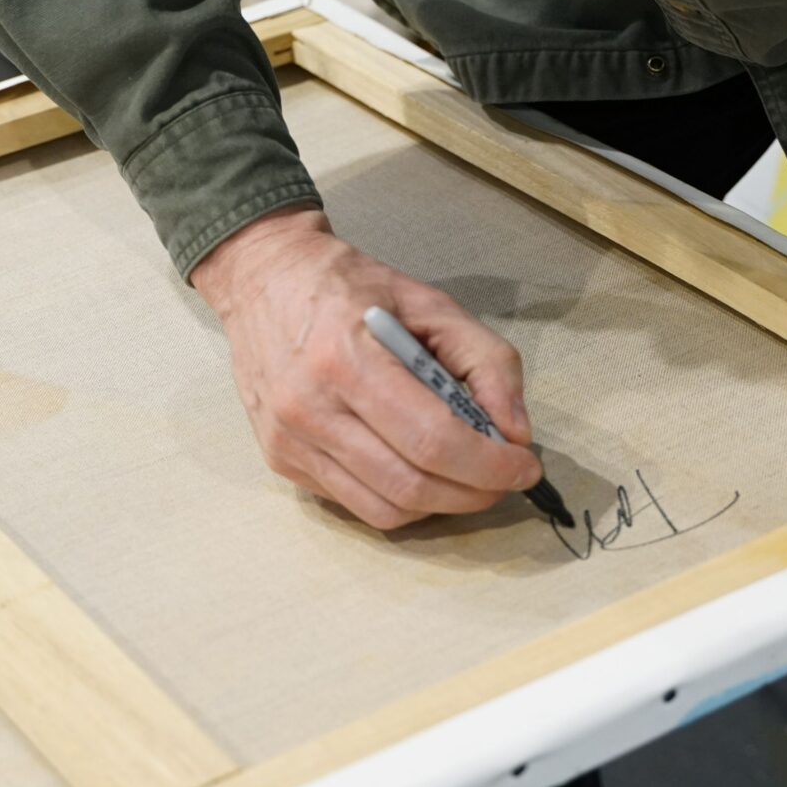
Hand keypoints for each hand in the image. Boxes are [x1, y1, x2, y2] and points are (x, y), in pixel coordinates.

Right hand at [191, 206, 543, 529]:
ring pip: (384, 508)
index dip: (489, 465)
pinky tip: (416, 468)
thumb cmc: (349, 286)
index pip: (432, 439)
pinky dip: (400, 499)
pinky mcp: (280, 461)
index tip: (525, 466)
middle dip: (473, 492)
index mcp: (347, 357)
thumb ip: (485, 360)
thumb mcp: (429, 302)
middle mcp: (309, 407)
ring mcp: (289, 440)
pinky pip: (355, 504)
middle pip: (410, 484)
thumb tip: (514, 431)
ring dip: (440, 504)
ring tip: (465, 478)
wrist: (262, 278)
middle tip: (503, 478)